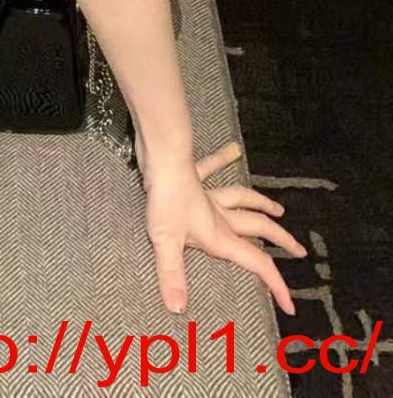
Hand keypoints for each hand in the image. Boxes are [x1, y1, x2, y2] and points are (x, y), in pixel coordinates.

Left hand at [135, 136, 304, 317]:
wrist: (160, 158)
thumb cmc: (163, 200)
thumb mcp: (166, 241)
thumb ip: (173, 275)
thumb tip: (179, 309)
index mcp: (219, 235)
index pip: (256, 262)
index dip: (275, 284)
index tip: (290, 305)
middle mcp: (219, 215)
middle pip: (258, 228)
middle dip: (281, 240)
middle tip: (299, 251)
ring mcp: (208, 193)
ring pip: (243, 199)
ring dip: (261, 204)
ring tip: (278, 210)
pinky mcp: (193, 175)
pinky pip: (212, 167)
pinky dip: (223, 159)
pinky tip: (233, 151)